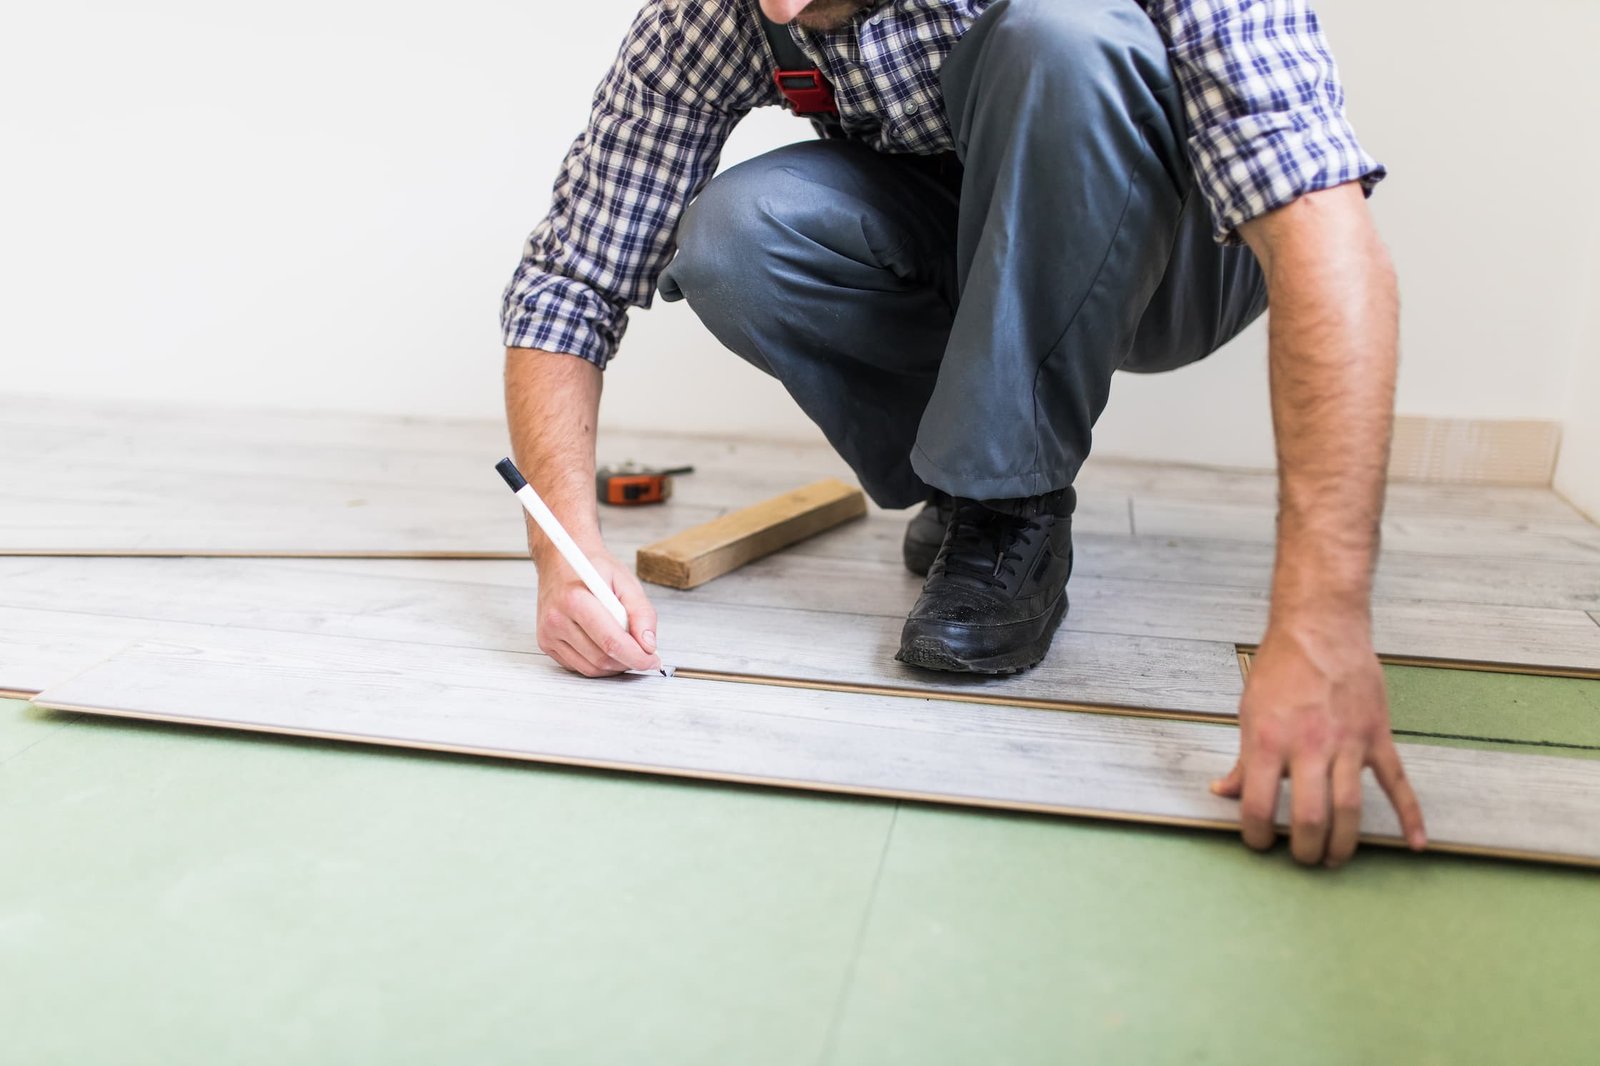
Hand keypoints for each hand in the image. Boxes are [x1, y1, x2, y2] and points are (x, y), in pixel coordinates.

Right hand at [535, 543, 661, 676]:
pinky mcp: (546, 643)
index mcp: (575, 599)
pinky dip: (598, 663)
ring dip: (614, 666)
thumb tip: (648, 645)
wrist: (562, 561)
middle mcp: (556, 619)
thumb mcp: (626, 581)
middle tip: (644, 655)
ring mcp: (548, 634)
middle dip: (628, 662)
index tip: (652, 661)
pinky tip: (606, 647)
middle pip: (601, 658)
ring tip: (626, 649)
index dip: (637, 657)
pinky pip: (578, 667)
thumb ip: (642, 612)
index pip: (611, 641)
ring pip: (590, 668)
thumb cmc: (594, 568)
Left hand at [1212, 617, 1426, 866]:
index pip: (1259, 806)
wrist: (1321, 628)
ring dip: (1343, 843)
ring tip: (1334, 860)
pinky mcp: (1376, 736)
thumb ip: (1242, 760)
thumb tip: (1223, 791)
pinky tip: (1416, 843)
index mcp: (1268, 742)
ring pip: (1350, 808)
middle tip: (1302, 859)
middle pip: (1310, 817)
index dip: (1256, 835)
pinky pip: (1397, 783)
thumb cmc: (1280, 668)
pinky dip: (1410, 815)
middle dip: (1305, 848)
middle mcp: (1309, 746)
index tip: (1259, 843)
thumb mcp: (1248, 712)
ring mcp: (1347, 743)